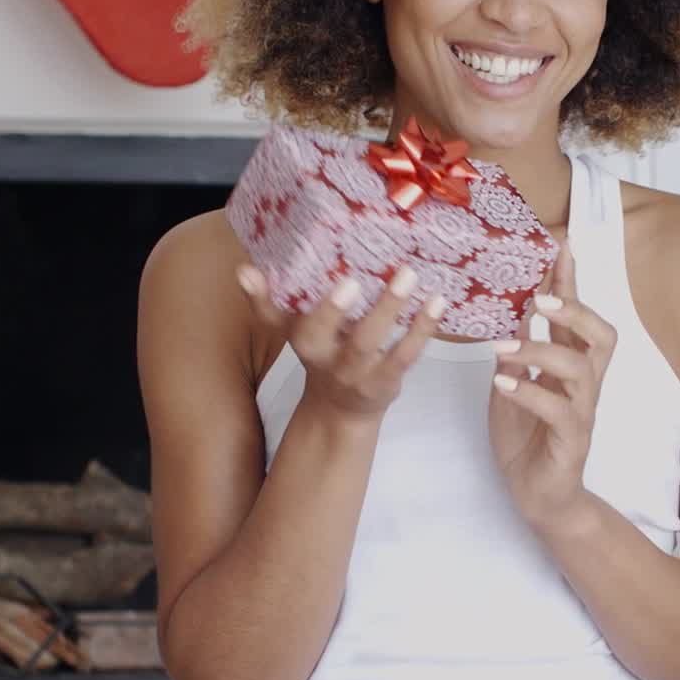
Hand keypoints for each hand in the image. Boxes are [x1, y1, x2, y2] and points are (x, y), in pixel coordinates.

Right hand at [237, 263, 445, 428]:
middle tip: (352, 278)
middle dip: (334, 309)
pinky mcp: (387, 379)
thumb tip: (242, 269)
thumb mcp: (292, 332)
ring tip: (409, 275)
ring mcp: (358, 372)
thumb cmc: (321, 354)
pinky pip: (406, 355)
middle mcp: (326, 359)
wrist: (342, 410)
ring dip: (390, 309)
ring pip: (371, 342)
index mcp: (303, 342)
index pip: (286, 322)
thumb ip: (269, 301)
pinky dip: (422, 328)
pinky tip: (436, 302)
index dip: (282, 302)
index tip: (278, 274)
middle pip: (325, 334)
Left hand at [487, 240, 616, 529]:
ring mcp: (581, 413)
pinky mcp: (572, 442)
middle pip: (602, 336)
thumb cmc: (528, 438)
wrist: (539, 497)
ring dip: (540, 353)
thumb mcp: (513, 383)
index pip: (577, 316)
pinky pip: (560, 413)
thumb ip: (516, 349)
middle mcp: (584, 385)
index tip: (560, 245)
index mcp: (569, 367)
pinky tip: (503, 383)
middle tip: (539, 300)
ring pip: (581, 371)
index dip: (570, 281)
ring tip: (502, 348)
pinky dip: (530, 392)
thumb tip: (507, 307)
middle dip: (576, 311)